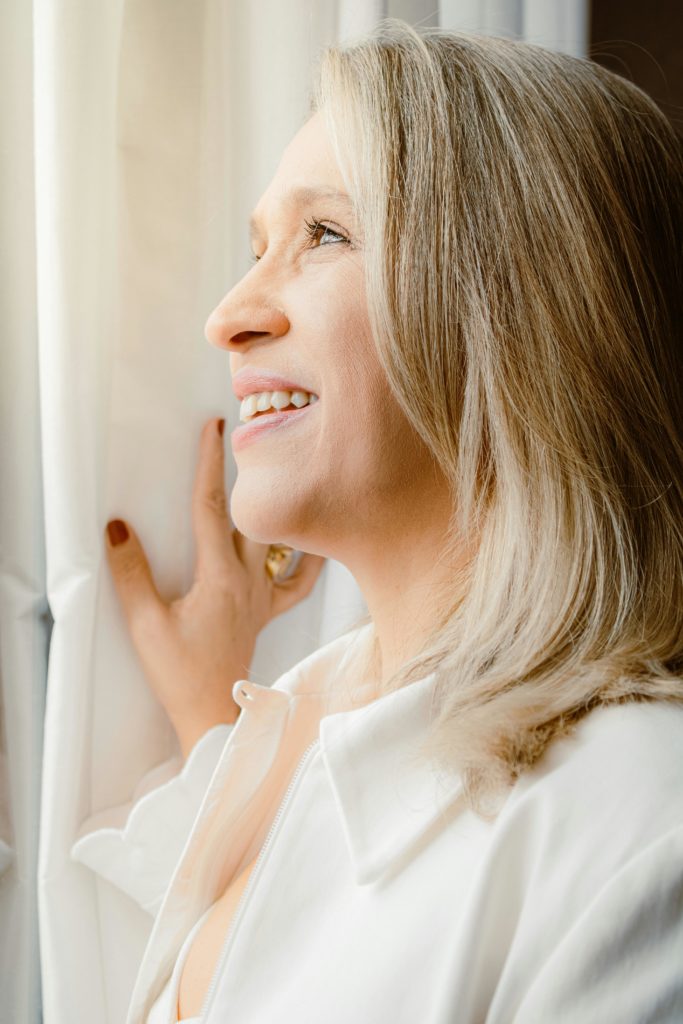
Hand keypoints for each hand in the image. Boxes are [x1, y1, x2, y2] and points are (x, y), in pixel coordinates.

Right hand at [104, 416, 325, 757]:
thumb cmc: (181, 673)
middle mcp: (249, 579)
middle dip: (249, 474)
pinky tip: (309, 544)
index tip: (214, 428)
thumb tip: (118, 528)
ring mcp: (263, 596)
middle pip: (253, 515)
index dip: (210, 464)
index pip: (211, 507)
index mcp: (219, 576)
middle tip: (247, 440)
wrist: (213, 714)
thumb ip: (131, 573)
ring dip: (279, 510)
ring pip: (282, 542)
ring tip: (283, 482)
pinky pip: (298, 582)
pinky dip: (306, 559)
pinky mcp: (267, 612)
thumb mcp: (146, 623)